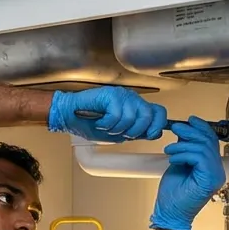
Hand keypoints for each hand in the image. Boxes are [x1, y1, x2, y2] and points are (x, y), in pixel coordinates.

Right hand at [48, 86, 167, 142]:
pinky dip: (107, 124)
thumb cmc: (91, 123)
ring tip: (106, 127)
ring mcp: (121, 95)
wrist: (70, 116)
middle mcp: (131, 99)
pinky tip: (100, 122)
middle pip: (147, 116)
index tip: (150, 135)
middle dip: (134, 131)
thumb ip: (137, 132)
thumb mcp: (118, 133)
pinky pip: (116, 115)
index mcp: (136, 107)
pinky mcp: (110, 94)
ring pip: (131, 118)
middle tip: (120, 133)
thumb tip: (155, 133)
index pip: (158, 112)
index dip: (158, 125)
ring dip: (117, 129)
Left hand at [150, 116, 226, 229]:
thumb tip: (184, 132)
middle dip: (190, 132)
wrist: (170, 213)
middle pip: (209, 141)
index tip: (190, 120)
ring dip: (183, 145)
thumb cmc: (173, 195)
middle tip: (176, 128)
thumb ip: (184, 149)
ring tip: (170, 150)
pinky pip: (199, 157)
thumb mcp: (178, 163)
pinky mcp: (209, 179)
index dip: (201, 128)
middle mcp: (216, 170)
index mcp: (211, 167)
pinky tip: (174, 158)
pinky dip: (184, 154)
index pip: (211, 141)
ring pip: (203, 147)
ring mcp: (215, 175)